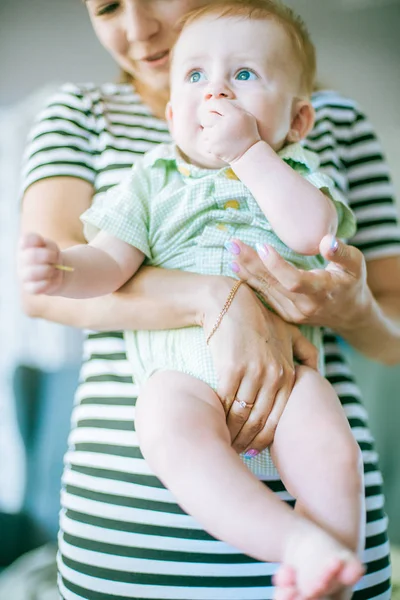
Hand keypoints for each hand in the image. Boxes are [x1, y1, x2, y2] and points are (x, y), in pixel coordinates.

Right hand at [18, 232, 63, 294]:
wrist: (57, 271)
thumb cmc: (52, 256)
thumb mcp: (52, 247)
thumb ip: (47, 246)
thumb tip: (43, 252)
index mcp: (25, 247)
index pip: (26, 240)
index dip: (38, 240)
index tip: (45, 244)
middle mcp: (21, 260)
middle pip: (31, 256)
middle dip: (48, 256)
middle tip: (55, 259)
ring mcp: (24, 275)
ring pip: (32, 273)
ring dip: (48, 270)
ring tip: (53, 270)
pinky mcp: (29, 288)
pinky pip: (36, 288)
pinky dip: (47, 283)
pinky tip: (50, 279)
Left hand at [199, 98, 260, 163]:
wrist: (249, 153)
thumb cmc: (247, 133)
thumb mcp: (246, 116)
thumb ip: (232, 108)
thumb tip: (214, 99)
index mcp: (233, 114)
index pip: (215, 103)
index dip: (210, 105)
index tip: (211, 109)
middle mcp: (224, 124)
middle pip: (206, 116)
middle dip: (208, 119)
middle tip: (214, 124)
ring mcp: (217, 136)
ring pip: (205, 130)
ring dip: (210, 132)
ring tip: (221, 136)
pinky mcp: (213, 147)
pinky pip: (205, 141)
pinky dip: (210, 143)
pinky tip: (220, 145)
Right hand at [202, 279, 317, 453]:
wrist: (228, 303)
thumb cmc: (258, 319)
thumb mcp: (290, 332)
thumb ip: (306, 353)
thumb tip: (317, 373)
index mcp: (289, 372)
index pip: (279, 417)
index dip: (265, 438)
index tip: (253, 449)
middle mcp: (274, 375)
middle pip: (260, 421)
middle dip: (247, 442)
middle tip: (237, 452)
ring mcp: (253, 373)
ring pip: (243, 416)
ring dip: (233, 434)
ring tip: (225, 442)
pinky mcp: (231, 370)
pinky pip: (227, 403)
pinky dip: (221, 418)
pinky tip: (215, 424)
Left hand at [227, 235, 370, 333]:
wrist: (348, 313)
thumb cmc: (351, 282)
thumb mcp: (355, 264)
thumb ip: (341, 253)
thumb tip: (327, 241)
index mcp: (322, 291)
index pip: (295, 281)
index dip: (277, 266)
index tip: (262, 245)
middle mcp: (305, 306)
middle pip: (273, 284)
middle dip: (252, 263)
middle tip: (233, 244)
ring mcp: (292, 313)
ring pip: (265, 290)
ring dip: (246, 270)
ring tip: (230, 250)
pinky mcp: (284, 314)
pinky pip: (264, 296)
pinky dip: (249, 280)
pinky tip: (236, 265)